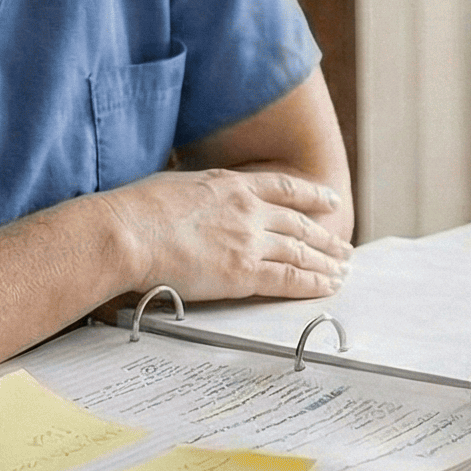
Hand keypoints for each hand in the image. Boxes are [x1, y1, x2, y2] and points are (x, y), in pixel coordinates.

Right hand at [98, 167, 351, 301]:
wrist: (126, 232)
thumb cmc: (133, 211)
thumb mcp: (173, 185)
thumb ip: (197, 195)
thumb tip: (193, 203)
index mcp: (230, 183)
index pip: (284, 188)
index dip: (312, 196)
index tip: (330, 201)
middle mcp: (248, 208)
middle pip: (299, 223)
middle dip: (326, 237)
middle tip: (344, 248)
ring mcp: (248, 239)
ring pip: (301, 251)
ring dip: (326, 263)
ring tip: (343, 271)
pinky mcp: (243, 272)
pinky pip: (289, 278)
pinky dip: (313, 284)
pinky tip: (328, 287)